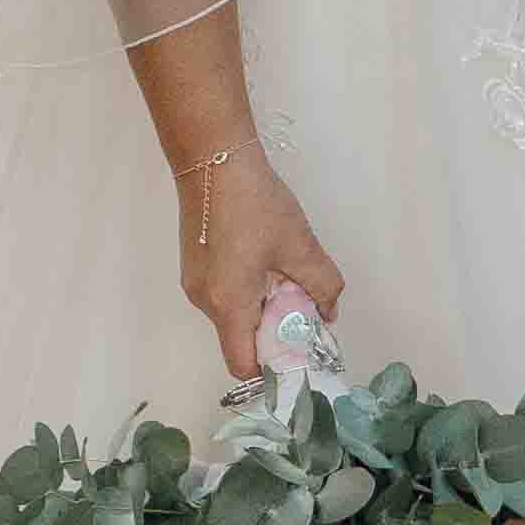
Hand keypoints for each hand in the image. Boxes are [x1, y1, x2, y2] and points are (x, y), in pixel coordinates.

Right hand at [176, 147, 342, 379]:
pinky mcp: (197, 265)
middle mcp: (206, 301)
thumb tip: (328, 311)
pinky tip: (266, 262)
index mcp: (229, 303)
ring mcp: (196, 283)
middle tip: (304, 308)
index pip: (244, 364)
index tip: (299, 355)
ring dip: (263, 308)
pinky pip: (225, 295)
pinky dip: (248, 292)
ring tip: (286, 276)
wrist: (212, 157)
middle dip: (275, 332)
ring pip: (234, 315)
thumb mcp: (299, 244)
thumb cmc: (254, 202)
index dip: (272, 368)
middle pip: (241, 339)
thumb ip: (322, 285)